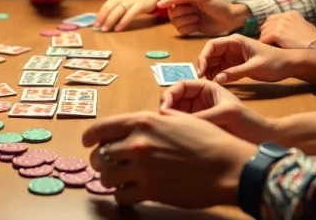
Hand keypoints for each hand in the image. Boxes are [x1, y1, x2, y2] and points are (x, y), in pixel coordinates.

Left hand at [81, 111, 255, 207]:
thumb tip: (139, 125)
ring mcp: (142, 169)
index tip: (87, 143)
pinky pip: (121, 196)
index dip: (89, 137)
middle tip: (108, 164)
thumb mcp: (178, 119)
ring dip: (110, 180)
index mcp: (143, 121)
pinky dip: (123, 195)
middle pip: (100, 155)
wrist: (228, 166)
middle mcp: (137, 143)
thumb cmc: (208, 140)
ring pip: (107, 178)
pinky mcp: (150, 191)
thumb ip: (154, 121)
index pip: (101, 129)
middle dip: (101, 161)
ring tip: (121, 179)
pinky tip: (132, 191)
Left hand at [96, 0, 159, 31]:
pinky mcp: (140, 5)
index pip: (105, 5)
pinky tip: (118, 28)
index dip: (99, 15)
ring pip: (118, 11)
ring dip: (110, 20)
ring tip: (105, 29)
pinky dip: (123, 22)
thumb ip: (115, 8)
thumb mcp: (123, 0)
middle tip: (97, 28)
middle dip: (102, 18)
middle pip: (109, 7)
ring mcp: (131, 1)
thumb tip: (103, 19)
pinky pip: (130, 14)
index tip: (94, 24)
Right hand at [156, 0, 246, 35]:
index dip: (166, 2)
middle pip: (172, 13)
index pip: (171, 0)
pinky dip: (189, 29)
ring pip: (175, 23)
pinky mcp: (190, 28)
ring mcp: (187, 18)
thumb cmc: (217, 4)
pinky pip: (180, 31)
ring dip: (187, 22)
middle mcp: (185, 7)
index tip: (159, 5)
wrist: (230, 19)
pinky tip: (197, 25)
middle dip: (184, 14)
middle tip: (195, 12)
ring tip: (197, 18)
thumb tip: (165, 1)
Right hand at [160, 80, 275, 143]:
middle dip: (168, 106)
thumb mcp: (226, 113)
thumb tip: (176, 119)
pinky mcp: (202, 124)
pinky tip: (177, 133)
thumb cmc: (249, 120)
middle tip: (163, 119)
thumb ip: (202, 115)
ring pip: (178, 111)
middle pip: (176, 98)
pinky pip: (185, 122)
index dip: (170, 94)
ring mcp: (201, 111)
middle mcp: (202, 97)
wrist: (262, 138)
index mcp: (208, 86)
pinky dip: (178, 126)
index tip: (164, 107)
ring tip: (169, 127)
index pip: (182, 85)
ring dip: (171, 117)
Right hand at [198, 34, 315, 84]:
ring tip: (208, 83)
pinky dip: (218, 76)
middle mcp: (231, 47)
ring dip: (210, 72)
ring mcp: (233, 56)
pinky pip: (222, 69)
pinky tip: (217, 83)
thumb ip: (235, 73)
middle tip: (201, 80)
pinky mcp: (236, 64)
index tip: (201, 71)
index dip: (203, 57)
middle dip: (205, 66)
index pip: (212, 45)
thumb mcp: (255, 67)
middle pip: (211, 54)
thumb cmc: (274, 62)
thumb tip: (217, 79)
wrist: (289, 65)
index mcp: (235, 41)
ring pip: (215, 62)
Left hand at [259, 11, 315, 48]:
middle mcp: (284, 16)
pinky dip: (264, 46)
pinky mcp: (277, 33)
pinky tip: (267, 52)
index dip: (270, 30)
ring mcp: (280, 23)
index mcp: (291, 14)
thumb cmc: (314, 43)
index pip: (272, 19)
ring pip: (264, 33)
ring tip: (267, 50)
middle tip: (267, 46)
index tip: (270, 38)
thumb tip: (284, 33)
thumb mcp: (304, 28)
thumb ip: (293, 27)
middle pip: (266, 25)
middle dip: (266, 35)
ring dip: (265, 42)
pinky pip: (264, 40)